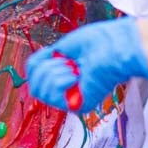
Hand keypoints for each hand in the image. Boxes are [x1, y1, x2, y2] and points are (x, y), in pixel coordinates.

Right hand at [25, 18, 147, 112]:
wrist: (114, 46)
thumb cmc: (98, 41)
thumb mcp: (63, 47)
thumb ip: (46, 60)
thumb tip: (33, 69)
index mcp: (63, 72)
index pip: (34, 75)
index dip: (37, 62)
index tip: (52, 51)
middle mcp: (66, 88)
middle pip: (33, 85)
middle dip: (45, 68)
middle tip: (68, 62)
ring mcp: (72, 98)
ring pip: (38, 90)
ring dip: (53, 73)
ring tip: (74, 68)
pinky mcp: (77, 106)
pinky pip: (51, 94)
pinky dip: (59, 80)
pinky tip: (76, 76)